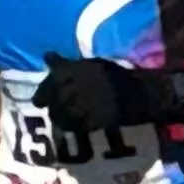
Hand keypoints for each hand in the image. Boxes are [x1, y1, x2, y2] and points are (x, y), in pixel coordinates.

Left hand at [38, 51, 182, 134]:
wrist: (144, 95)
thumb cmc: (117, 78)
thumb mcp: (92, 65)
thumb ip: (67, 64)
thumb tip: (46, 55)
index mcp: (80, 69)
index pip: (53, 80)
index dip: (43, 93)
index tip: (39, 102)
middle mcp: (82, 84)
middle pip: (57, 99)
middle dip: (53, 108)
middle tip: (55, 113)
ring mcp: (89, 102)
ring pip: (64, 114)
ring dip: (61, 119)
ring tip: (64, 121)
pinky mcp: (97, 119)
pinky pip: (77, 126)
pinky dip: (73, 128)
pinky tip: (76, 128)